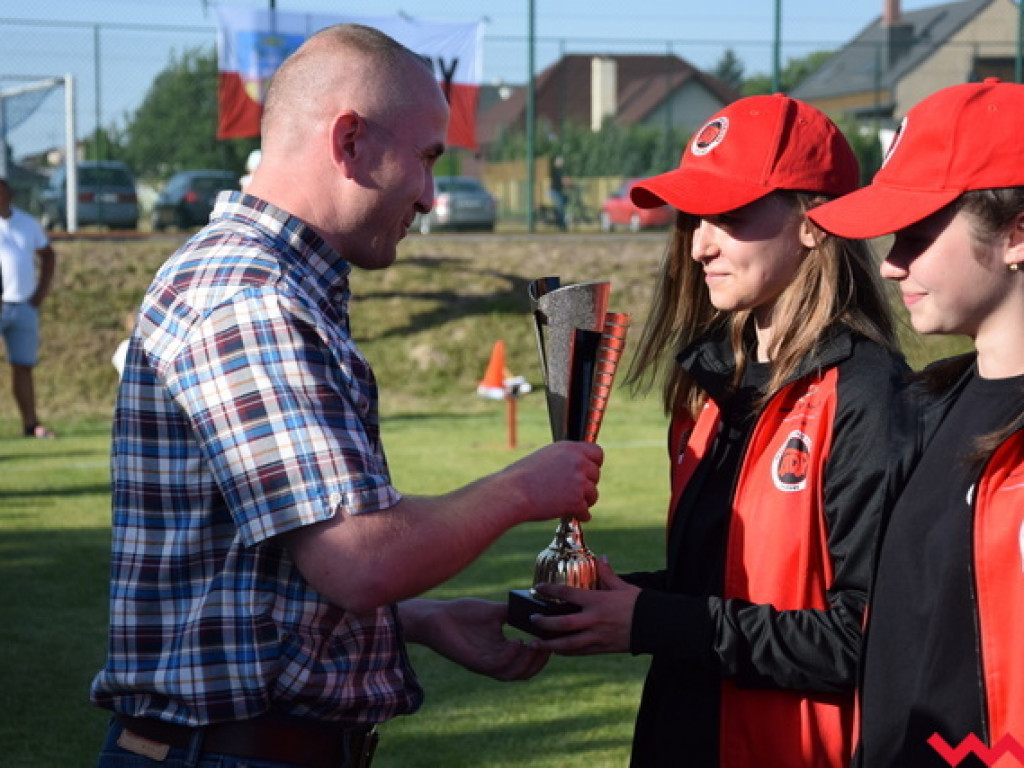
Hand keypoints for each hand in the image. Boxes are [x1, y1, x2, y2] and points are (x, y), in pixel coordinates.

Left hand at [399, 598, 550, 680]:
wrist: (436, 615)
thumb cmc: (463, 613)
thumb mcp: (495, 611)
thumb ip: (514, 613)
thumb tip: (536, 607)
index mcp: (501, 651)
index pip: (526, 662)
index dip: (541, 655)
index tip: (552, 640)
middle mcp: (494, 661)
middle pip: (523, 673)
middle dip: (539, 662)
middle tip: (547, 646)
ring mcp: (484, 663)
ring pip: (512, 674)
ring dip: (527, 662)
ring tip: (535, 644)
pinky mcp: (473, 661)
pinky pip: (496, 666)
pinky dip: (510, 657)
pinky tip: (517, 641)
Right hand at [504, 441, 602, 522]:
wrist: (512, 493)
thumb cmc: (520, 477)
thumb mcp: (544, 457)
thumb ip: (563, 460)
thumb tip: (578, 469)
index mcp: (569, 448)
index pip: (597, 452)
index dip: (594, 463)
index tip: (588, 472)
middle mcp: (577, 462)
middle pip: (596, 474)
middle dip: (587, 484)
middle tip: (573, 491)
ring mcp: (578, 481)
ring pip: (593, 494)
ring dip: (584, 500)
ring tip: (570, 504)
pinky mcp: (576, 500)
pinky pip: (586, 511)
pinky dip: (580, 515)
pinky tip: (572, 514)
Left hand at [528, 558, 638, 655]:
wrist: (658, 626)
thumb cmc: (640, 604)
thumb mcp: (623, 587)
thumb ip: (608, 574)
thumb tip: (601, 558)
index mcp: (598, 601)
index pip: (568, 593)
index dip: (550, 590)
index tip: (538, 588)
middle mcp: (594, 620)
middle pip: (562, 624)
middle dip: (544, 623)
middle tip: (532, 620)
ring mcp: (597, 637)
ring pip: (568, 644)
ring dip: (549, 645)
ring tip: (535, 643)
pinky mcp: (602, 649)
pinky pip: (580, 652)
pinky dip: (566, 652)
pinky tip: (556, 651)